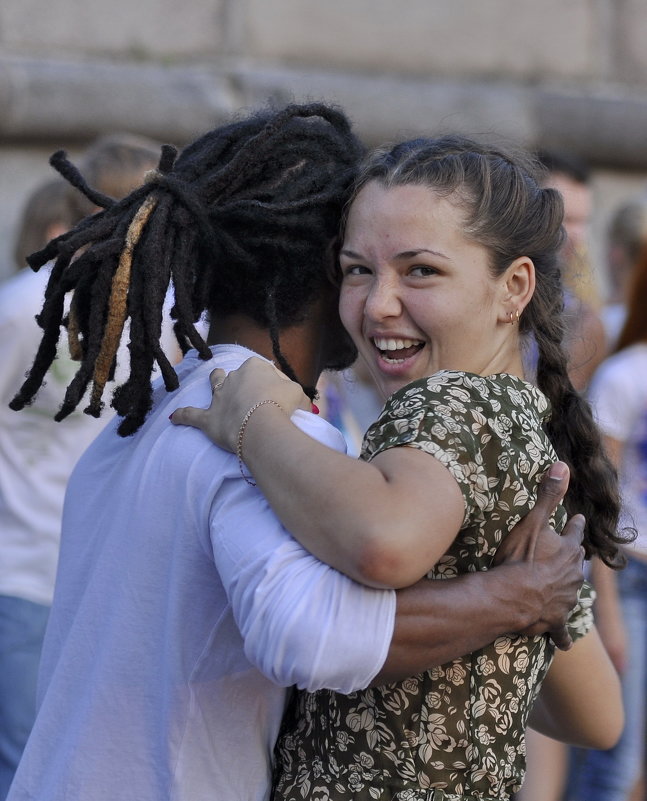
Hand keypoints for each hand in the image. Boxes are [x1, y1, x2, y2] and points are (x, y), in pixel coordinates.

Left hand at [170, 357, 309, 451]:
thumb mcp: (298, 394)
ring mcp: (219, 397)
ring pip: (215, 384)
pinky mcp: (209, 418)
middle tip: (257, 397)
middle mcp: (233, 378)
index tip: (283, 398)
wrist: (261, 425)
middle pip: (240, 377)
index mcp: (254, 367)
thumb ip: (296, 395)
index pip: (265, 372)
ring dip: (215, 382)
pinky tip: (173, 417)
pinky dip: (183, 417)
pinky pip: (192, 416)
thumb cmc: (281, 405)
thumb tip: (299, 402)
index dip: (274, 385)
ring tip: (214, 378)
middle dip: (246, 383)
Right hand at [494, 461, 585, 649]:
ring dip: (568, 589)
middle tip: (572, 552)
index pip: (575, 533)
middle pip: (577, 564)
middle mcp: (573, 576)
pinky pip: (561, 630)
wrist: (515, 599)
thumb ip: (549, 495)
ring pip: (572, 593)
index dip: (575, 525)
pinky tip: (565, 643)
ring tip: (565, 588)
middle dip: (574, 558)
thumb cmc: (521, 559)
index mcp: (569, 551)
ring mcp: (565, 600)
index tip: (577, 519)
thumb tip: (563, 464)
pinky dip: (562, 635)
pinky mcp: (554, 621)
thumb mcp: (534, 522)